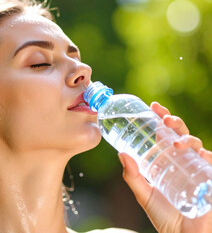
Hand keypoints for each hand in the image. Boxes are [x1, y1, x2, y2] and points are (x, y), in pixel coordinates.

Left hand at [118, 102, 211, 232]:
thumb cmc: (163, 215)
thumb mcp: (144, 193)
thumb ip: (132, 176)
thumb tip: (120, 153)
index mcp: (166, 160)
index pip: (164, 134)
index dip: (160, 118)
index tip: (153, 106)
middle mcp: (181, 160)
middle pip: (180, 134)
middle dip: (174, 122)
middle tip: (164, 117)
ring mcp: (196, 167)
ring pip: (196, 144)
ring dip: (187, 138)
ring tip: (176, 142)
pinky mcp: (208, 177)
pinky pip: (209, 161)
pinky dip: (204, 154)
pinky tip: (197, 153)